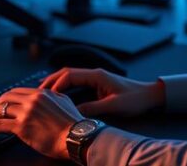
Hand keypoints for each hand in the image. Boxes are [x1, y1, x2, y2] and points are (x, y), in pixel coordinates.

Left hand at [0, 87, 81, 158]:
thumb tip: (47, 95)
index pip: (14, 92)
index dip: (2, 102)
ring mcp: (26, 111)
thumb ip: (53, 96)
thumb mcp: (64, 102)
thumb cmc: (73, 125)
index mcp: (41, 93)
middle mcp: (32, 99)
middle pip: (3, 100)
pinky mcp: (22, 126)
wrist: (77, 137)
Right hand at [40, 67, 164, 116]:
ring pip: (70, 76)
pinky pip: (75, 82)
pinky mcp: (97, 83)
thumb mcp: (114, 106)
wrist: (149, 95)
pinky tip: (58, 93)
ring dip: (56, 82)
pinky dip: (64, 86)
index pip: (70, 75)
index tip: (48, 96)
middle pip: (66, 73)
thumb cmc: (135, 99)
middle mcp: (94, 73)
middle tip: (37, 91)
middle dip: (51, 81)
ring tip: (42, 91)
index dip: (57, 85)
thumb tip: (74, 112)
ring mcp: (95, 77)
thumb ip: (93, 108)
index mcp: (97, 75)